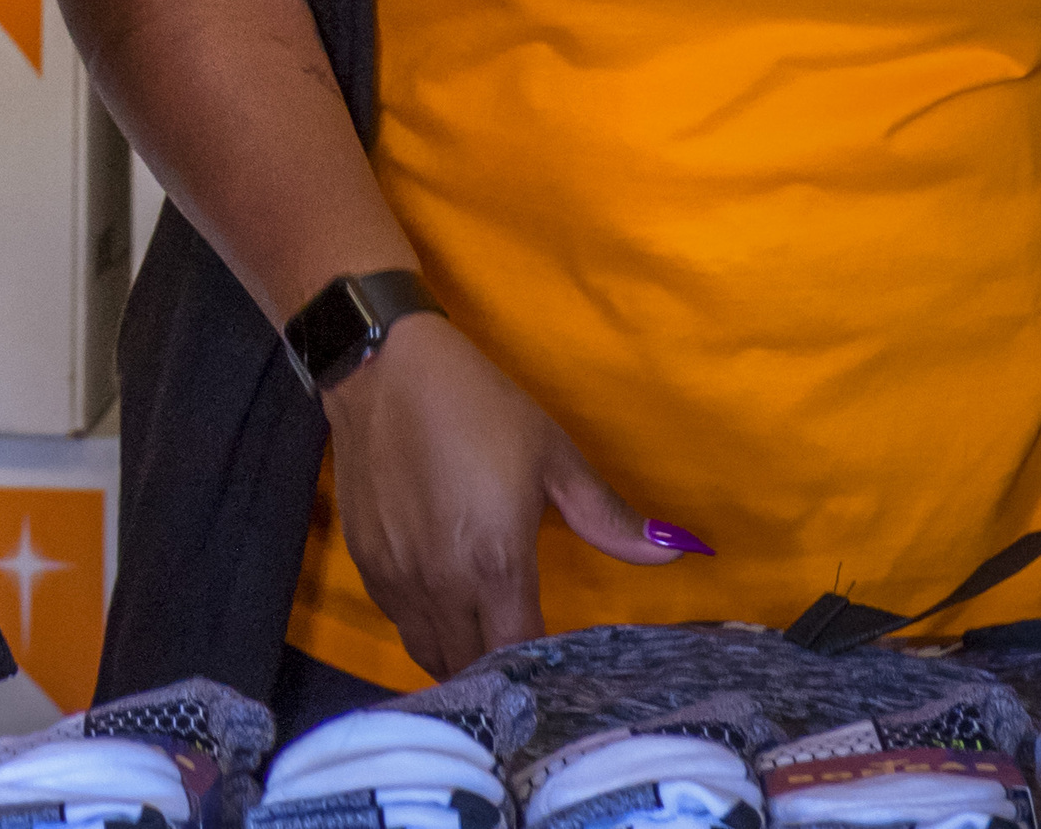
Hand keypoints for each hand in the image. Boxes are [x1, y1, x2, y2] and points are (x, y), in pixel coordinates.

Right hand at [322, 313, 696, 674]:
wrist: (381, 368)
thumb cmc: (477, 408)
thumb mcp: (552, 455)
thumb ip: (608, 517)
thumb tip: (677, 551)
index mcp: (495, 563)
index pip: (519, 651)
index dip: (542, 668)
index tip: (562, 663)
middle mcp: (442, 583)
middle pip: (469, 665)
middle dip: (499, 672)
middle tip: (525, 659)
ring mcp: (396, 574)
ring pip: (427, 651)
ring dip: (458, 656)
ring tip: (483, 639)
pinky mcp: (364, 559)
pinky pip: (398, 619)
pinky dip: (424, 626)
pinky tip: (443, 603)